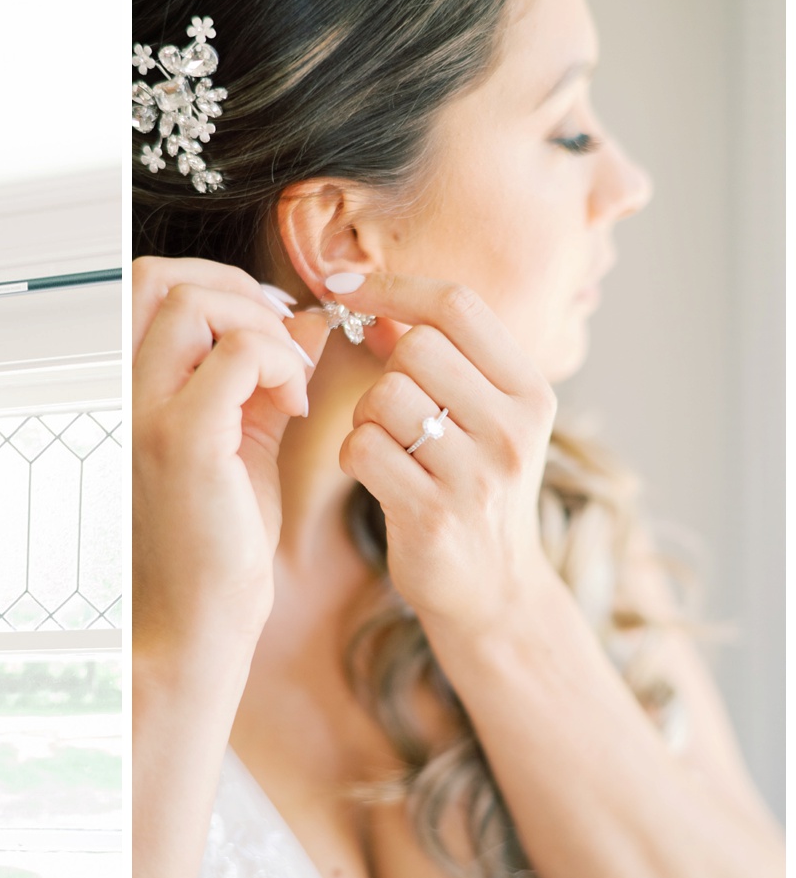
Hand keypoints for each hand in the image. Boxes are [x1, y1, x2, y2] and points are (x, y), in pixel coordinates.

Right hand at [132, 256, 322, 667]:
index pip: (147, 286)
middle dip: (236, 290)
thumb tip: (309, 320)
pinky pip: (237, 354)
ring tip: (289, 380)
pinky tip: (296, 406)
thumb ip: (267, 377)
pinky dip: (279, 362)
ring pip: (192, 301)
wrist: (195, 620)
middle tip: (282, 342)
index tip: (268, 325)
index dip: (217, 284)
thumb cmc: (214, 545)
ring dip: (260, 325)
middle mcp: (121, 397)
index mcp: (128, 394)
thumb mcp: (244, 442)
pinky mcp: (183, 441)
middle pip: (160, 278)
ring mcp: (145, 416)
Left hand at [337, 274, 559, 635]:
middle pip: (415, 347)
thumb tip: (381, 301)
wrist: (492, 591)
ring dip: (365, 419)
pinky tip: (374, 474)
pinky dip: (352, 454)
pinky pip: (362, 449)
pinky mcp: (431, 514)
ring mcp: (474, 474)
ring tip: (389, 448)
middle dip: (384, 371)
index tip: (346, 286)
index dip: (392, 287)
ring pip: (383, 398)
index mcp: (531, 390)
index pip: (458, 305)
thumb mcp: (491, 421)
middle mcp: (512, 427)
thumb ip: (453, 363)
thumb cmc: (476, 494)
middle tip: (391, 410)